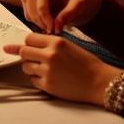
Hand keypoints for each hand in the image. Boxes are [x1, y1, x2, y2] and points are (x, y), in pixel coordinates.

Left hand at [2, 33, 118, 106]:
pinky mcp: (48, 85)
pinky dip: (38, 80)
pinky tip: (49, 79)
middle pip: (23, 52)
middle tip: (33, 59)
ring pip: (26, 67)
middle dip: (25, 55)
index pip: (29, 38)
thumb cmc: (85, 63)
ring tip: (44, 69)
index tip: (30, 47)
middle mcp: (50, 55)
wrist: (99, 82)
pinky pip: (33, 81)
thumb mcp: (68, 45)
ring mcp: (48, 71)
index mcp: (55, 42)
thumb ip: (49, 43)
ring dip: (31, 68)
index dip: (29, 43)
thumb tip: (27, 44)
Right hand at [19, 0, 101, 33]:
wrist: (81, 1)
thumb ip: (68, 14)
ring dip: (34, 19)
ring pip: (26, 3)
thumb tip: (55, 27)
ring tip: (49, 29)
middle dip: (36, 15)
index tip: (50, 25)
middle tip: (48, 29)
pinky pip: (27, 10)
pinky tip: (46, 26)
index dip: (43, 9)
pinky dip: (34, 20)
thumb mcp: (80, 5)